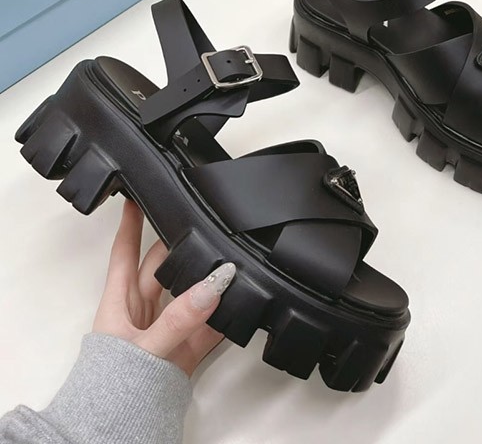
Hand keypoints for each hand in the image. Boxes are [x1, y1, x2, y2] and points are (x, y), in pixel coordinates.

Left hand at [93, 200, 235, 375]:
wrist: (114, 429)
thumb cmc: (110, 388)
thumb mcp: (145, 347)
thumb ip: (179, 318)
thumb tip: (211, 286)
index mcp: (119, 302)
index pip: (124, 252)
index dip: (130, 224)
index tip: (137, 195)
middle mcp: (141, 311)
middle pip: (162, 267)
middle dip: (180, 247)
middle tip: (201, 227)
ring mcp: (164, 329)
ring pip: (188, 294)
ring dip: (206, 283)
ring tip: (227, 264)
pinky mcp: (182, 350)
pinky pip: (207, 326)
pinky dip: (223, 318)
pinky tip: (238, 308)